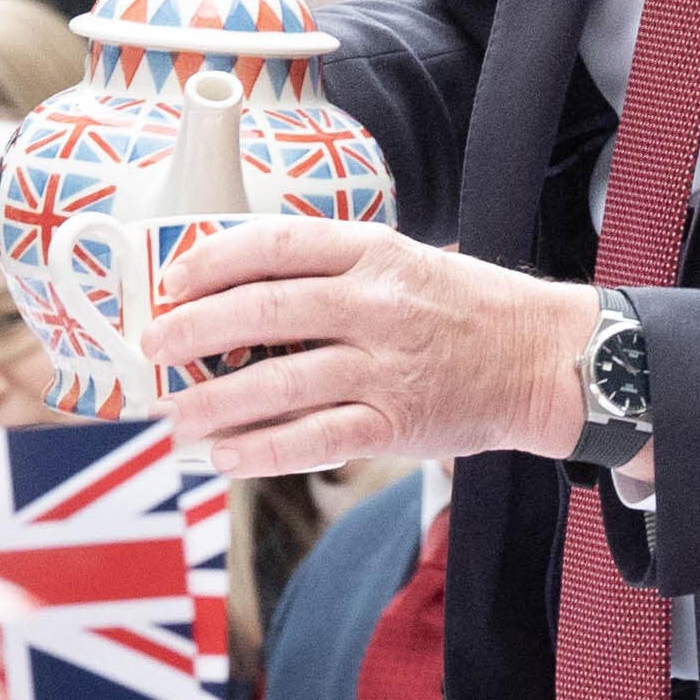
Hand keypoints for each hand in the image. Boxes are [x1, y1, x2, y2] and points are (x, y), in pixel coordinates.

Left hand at [143, 221, 596, 476]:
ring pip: (280, 382)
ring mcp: (386, 366)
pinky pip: (315, 439)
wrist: (544, 358)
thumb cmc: (466, 309)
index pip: (278, 244)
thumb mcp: (407, 263)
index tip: (174, 277)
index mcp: (375, 253)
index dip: (215, 259)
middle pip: (265, 310)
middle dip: (194, 331)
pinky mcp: (396, 422)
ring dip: (214, 402)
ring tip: (172, 415)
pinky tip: (226, 455)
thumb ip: (337, 272)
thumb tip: (243, 290)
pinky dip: (263, 450)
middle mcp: (377, 304)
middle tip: (154, 346)